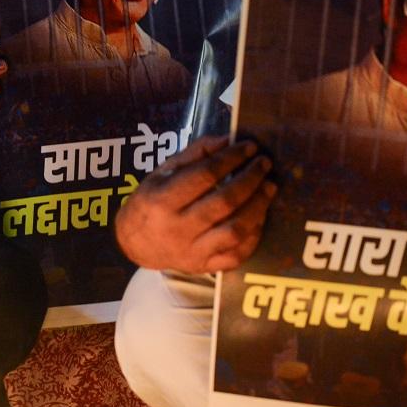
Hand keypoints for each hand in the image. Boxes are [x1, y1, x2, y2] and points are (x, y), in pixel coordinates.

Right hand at [115, 137, 277, 273]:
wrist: (136, 244)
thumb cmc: (150, 202)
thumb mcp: (162, 172)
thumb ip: (195, 153)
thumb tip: (229, 140)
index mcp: (163, 200)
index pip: (205, 175)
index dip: (231, 158)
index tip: (250, 146)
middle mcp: (178, 228)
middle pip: (224, 202)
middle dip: (250, 179)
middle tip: (264, 164)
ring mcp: (193, 251)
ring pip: (234, 230)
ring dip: (258, 206)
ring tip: (269, 187)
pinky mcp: (204, 266)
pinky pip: (237, 254)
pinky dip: (253, 235)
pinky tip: (259, 216)